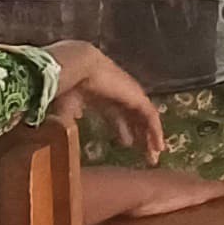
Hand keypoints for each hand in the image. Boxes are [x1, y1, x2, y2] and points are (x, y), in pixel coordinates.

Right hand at [42, 39, 167, 162]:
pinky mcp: (138, 97)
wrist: (77, 68)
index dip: (122, 130)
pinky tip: (157, 146)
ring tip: (153, 156)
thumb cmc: (67, 85)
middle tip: (145, 156)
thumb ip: (68, 118)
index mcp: (102, 97)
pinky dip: (155, 131)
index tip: (126, 145)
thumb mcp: (66, 107)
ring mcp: (130, 95)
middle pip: (133, 118)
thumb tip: (71, 125)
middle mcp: (119, 95)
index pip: (117, 115)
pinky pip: (150, 117)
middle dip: (139, 137)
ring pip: (144, 119)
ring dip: (149, 137)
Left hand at [78, 164, 223, 224]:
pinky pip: (149, 206)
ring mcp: (150, 188)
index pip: (203, 185)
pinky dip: (154, 213)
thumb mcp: (200, 191)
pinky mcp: (134, 199)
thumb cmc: (167, 192)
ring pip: (165, 198)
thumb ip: (221, 190)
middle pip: (184, 190)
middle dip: (190, 203)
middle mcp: (169, 179)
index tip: (215, 211)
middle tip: (197, 221)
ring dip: (171, 209)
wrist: (130, 192)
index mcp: (187, 177)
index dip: (210, 196)